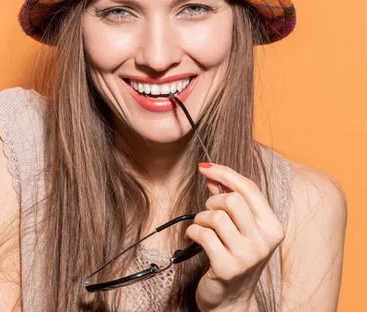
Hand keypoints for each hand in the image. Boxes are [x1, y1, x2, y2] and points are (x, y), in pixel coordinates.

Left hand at [183, 163, 284, 311]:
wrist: (231, 300)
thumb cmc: (235, 258)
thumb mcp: (239, 229)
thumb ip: (228, 200)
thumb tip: (212, 174)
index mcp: (273, 227)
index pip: (249, 188)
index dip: (224, 173)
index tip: (205, 167)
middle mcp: (264, 241)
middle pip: (232, 200)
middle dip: (212, 202)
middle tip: (207, 213)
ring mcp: (247, 256)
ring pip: (215, 217)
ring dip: (201, 219)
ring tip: (202, 229)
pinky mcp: (227, 267)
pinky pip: (202, 234)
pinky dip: (193, 232)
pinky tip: (195, 239)